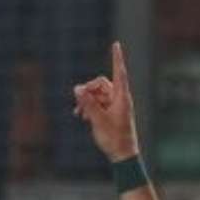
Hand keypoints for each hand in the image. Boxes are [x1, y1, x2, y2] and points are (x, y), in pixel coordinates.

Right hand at [74, 42, 139, 161]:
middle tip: (78, 100)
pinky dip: (89, 107)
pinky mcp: (111, 113)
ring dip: (86, 101)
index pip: (119, 73)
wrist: (122, 155)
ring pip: (97, 95)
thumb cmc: (114, 138)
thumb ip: (88, 103)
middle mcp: (119, 99)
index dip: (117, 58)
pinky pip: (98, 104)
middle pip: (101, 84)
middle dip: (88, 90)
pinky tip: (82, 117)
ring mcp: (115, 106)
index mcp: (121, 98)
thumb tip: (77, 88)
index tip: (116, 45)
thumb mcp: (97, 120)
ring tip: (79, 114)